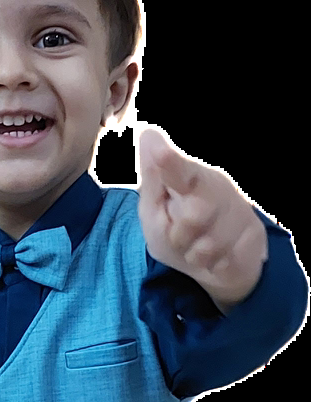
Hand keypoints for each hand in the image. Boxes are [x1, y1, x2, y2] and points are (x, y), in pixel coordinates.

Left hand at [137, 127, 267, 308]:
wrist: (221, 265)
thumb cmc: (182, 233)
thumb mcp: (155, 211)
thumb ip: (154, 180)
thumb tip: (148, 135)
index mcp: (192, 179)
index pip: (182, 171)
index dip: (171, 163)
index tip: (159, 151)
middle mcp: (220, 188)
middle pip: (194, 217)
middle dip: (180, 237)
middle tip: (180, 238)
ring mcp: (239, 212)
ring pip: (209, 245)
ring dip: (196, 255)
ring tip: (199, 249)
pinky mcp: (254, 236)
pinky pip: (226, 261)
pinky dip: (215, 266)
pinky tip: (218, 258)